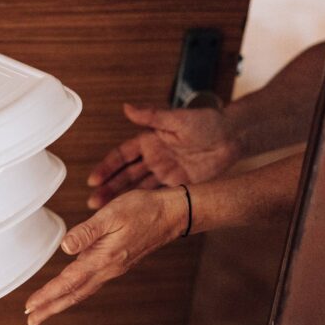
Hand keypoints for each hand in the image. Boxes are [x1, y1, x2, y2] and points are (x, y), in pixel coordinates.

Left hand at [25, 188, 185, 324]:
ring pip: (81, 291)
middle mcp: (107, 269)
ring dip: (60, 303)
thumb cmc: (143, 209)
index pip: (69, 282)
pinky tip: (68, 290)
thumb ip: (87, 232)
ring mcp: (112, 268)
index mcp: (103, 259)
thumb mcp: (112, 214)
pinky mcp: (116, 263)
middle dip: (50, 309)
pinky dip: (74, 291)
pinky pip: (90, 283)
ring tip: (43, 311)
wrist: (172, 214)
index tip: (29, 308)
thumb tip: (65, 247)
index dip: (47, 295)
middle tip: (30, 323)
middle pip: (73, 295)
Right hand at [86, 103, 241, 208]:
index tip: (93, 180)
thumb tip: (126, 107)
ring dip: (122, 200)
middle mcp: (152, 158)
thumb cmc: (206, 122)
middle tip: (92, 202)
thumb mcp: (177, 119)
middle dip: (108, 189)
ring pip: (138, 189)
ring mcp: (164, 173)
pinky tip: (133, 217)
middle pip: (125, 176)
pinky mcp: (178, 185)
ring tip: (106, 213)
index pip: (121, 156)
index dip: (106, 168)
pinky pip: (158, 197)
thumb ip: (151, 116)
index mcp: (148, 141)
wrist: (232, 137)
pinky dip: (145, 206)